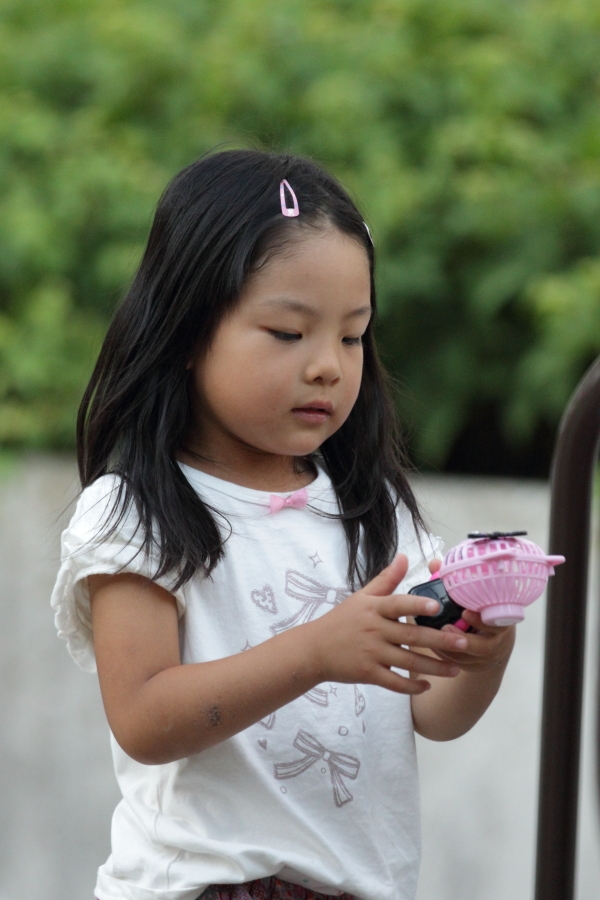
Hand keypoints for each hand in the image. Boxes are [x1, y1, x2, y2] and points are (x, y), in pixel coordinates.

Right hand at [307, 554, 469, 695]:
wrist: (314, 649)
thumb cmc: (342, 620)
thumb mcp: (362, 596)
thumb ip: (387, 579)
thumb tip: (404, 557)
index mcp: (374, 609)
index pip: (398, 604)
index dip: (417, 605)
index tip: (437, 606)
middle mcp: (374, 630)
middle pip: (411, 636)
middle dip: (440, 641)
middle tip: (464, 643)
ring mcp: (372, 653)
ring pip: (408, 662)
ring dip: (435, 667)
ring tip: (457, 669)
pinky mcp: (368, 674)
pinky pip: (394, 682)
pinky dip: (412, 686)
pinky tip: (428, 686)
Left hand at [426, 559, 514, 672]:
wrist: (494, 637)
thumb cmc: (479, 609)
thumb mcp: (473, 595)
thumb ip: (454, 581)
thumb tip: (435, 563)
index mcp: (500, 618)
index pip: (498, 622)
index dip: (482, 620)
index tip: (465, 613)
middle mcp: (498, 640)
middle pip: (484, 646)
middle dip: (463, 639)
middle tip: (445, 628)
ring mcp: (488, 656)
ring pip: (470, 658)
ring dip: (451, 649)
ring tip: (434, 637)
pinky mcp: (476, 666)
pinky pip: (461, 664)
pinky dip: (447, 657)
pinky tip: (433, 647)